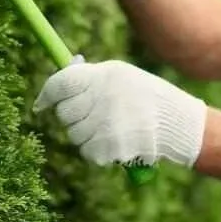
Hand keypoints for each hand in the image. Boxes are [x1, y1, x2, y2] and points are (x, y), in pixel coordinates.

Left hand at [33, 59, 206, 167]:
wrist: (178, 124)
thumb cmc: (147, 97)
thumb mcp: (122, 77)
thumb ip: (92, 76)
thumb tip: (65, 69)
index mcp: (104, 76)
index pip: (62, 83)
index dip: (47, 93)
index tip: (42, 103)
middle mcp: (102, 98)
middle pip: (64, 112)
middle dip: (73, 116)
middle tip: (91, 115)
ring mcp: (106, 123)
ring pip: (74, 134)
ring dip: (86, 134)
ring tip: (111, 127)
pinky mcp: (109, 147)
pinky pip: (87, 152)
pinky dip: (97, 151)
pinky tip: (117, 141)